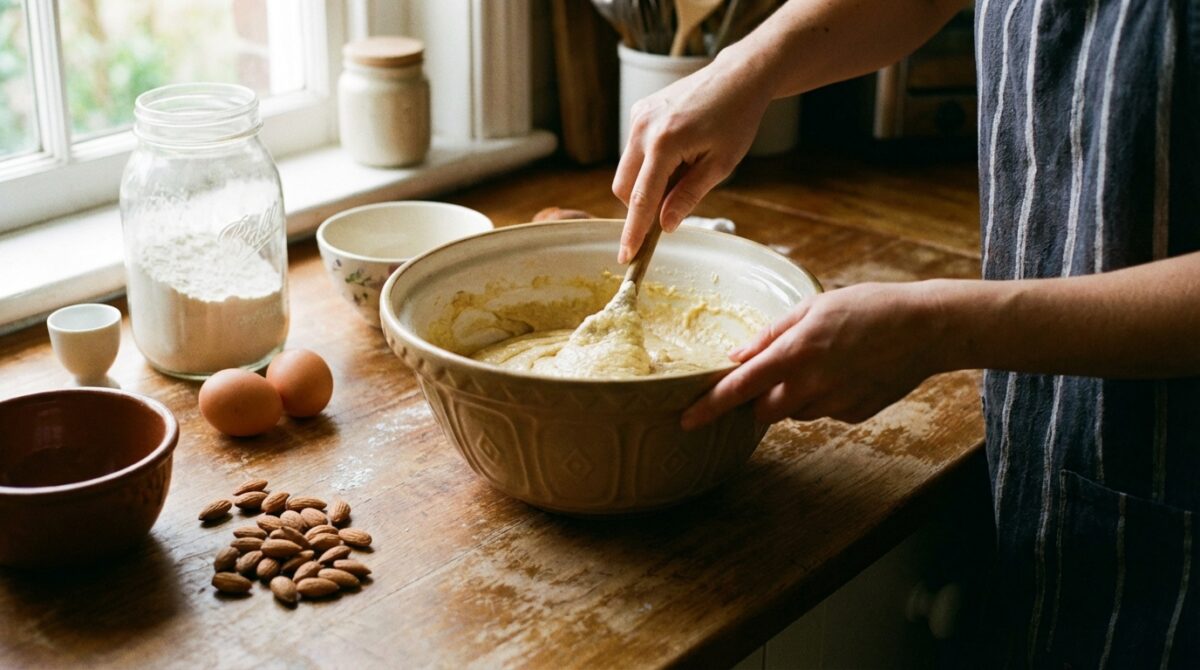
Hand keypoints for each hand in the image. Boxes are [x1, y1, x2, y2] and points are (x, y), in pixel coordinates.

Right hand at [612, 54, 772, 262]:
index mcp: (664, 144)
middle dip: (641, 205)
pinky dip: (649, 163)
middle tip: (674, 204)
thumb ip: (689, 196)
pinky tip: (679, 152)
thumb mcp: (721, 165)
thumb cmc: (736, 119)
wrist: (737, 77)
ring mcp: (638, 117)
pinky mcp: (639, 111)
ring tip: (684, 169)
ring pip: (626, 170)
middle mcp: (643, 129)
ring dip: (647, 183)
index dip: (633, 232)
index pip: (641, 199)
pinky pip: (633, 150)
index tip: (626, 257)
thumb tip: (665, 226)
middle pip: (624, 188)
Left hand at [681, 282, 945, 428]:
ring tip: (823, 362)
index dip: (709, 407)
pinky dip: (824, 398)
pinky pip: (824, 413)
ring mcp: (835, 405)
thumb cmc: (869, 307)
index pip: (740, 388)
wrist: (927, 328)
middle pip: (763, 410)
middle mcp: (812, 386)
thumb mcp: (813, 306)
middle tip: (777, 369)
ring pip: (794, 413)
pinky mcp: (855, 415)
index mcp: (796, 353)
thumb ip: (771, 334)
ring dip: (793, 396)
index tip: (686, 420)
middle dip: (759, 397)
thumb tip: (736, 357)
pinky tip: (846, 372)